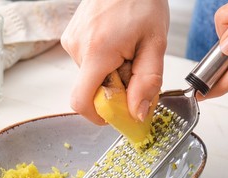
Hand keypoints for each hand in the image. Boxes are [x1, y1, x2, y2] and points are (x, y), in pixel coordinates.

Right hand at [61, 0, 168, 123]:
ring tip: (127, 49)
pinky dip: (104, 63)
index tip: (119, 114)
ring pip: (91, 77)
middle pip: (92, 90)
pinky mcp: (72, 38)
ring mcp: (72, 41)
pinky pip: (88, 63)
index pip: (82, 101)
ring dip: (112, 74)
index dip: (100, 116)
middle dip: (116, 89)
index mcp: (97, 52)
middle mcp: (78, 48)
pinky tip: (117, 44)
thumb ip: (147, 82)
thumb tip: (137, 114)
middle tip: (134, 66)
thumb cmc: (142, 1)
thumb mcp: (155, 44)